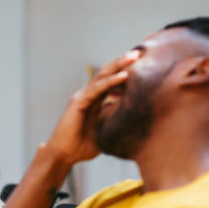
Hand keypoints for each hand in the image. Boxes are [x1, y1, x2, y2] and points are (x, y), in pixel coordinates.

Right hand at [45, 50, 140, 165]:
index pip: (112, 81)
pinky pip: (97, 88)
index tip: (144, 64)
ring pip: (103, 76)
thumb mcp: (106, 131)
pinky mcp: (78, 101)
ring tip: (134, 57)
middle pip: (108, 73)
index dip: (126, 72)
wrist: (63, 155)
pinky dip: (111, 81)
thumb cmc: (82, 147)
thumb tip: (137, 121)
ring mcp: (83, 96)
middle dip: (124, 62)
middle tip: (141, 52)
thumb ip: (116, 122)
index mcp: (95, 100)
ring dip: (119, 65)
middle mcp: (89, 95)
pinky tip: (124, 76)